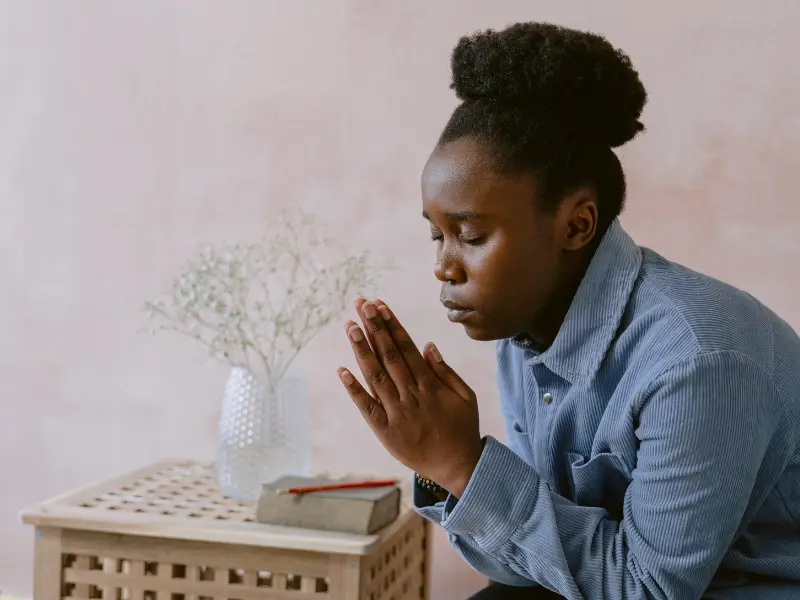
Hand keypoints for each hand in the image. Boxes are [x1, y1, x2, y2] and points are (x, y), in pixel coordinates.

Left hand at [338, 298, 482, 497]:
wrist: (458, 467)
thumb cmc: (463, 428)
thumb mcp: (465, 396)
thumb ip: (446, 371)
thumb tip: (427, 345)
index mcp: (430, 385)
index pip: (406, 347)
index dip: (391, 325)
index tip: (380, 305)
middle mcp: (411, 395)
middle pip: (388, 355)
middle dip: (373, 327)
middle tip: (360, 304)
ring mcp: (396, 413)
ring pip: (375, 376)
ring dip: (361, 350)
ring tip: (349, 326)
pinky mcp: (385, 431)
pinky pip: (366, 407)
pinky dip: (354, 389)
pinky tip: (342, 370)